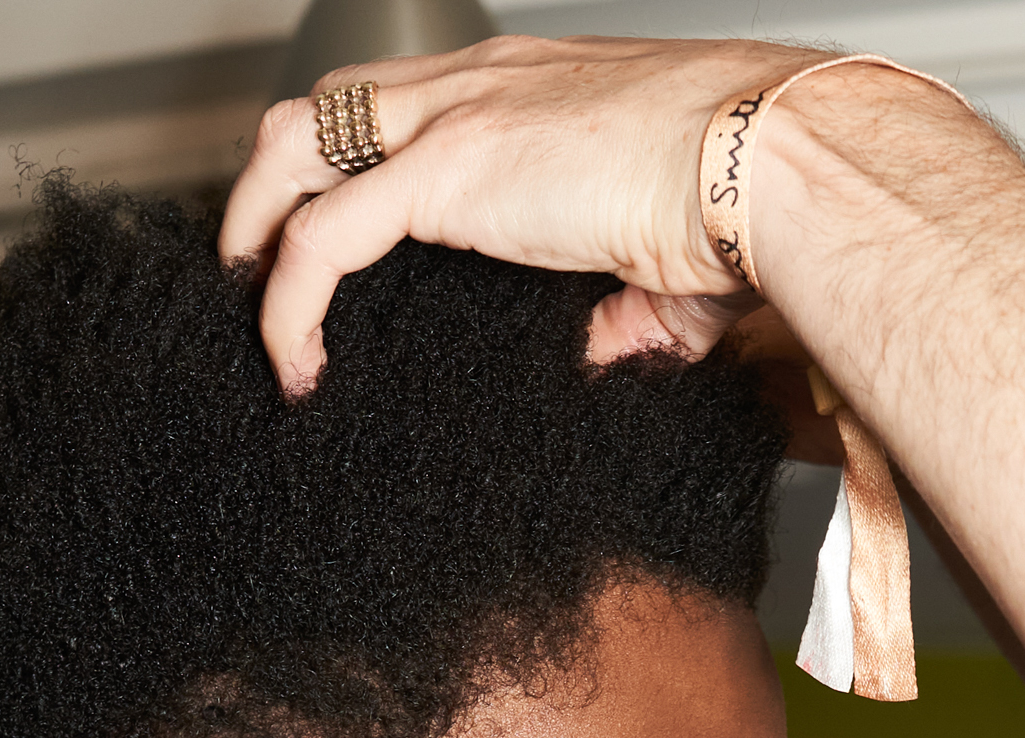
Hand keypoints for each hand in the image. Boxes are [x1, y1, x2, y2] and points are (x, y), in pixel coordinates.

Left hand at [219, 36, 830, 392]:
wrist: (770, 164)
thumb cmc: (741, 205)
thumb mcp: (663, 272)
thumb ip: (622, 315)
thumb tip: (605, 360)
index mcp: (523, 93)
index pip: (397, 112)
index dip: (342, 177)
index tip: (326, 261)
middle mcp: (477, 85)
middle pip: (324, 107)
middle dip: (269, 189)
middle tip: (257, 276)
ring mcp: (455, 118)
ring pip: (295, 146)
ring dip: (254, 227)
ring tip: (254, 315)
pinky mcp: (448, 170)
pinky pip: (322, 237)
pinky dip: (290, 305)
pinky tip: (298, 366)